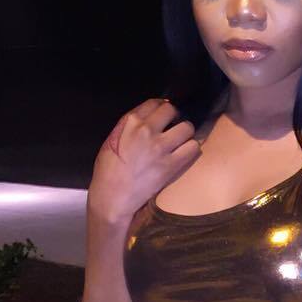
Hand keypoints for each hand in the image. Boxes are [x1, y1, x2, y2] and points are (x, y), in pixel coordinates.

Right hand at [87, 97, 202, 225]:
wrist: (113, 198)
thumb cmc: (108, 171)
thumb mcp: (111, 140)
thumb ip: (128, 126)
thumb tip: (148, 116)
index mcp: (130, 122)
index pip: (154, 103)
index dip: (162, 108)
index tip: (164, 116)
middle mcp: (146, 130)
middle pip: (173, 110)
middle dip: (175, 118)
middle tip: (173, 129)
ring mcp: (160, 147)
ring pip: (187, 128)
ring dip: (186, 134)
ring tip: (181, 142)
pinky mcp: (171, 165)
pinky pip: (193, 148)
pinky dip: (191, 150)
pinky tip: (184, 155)